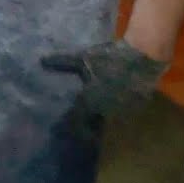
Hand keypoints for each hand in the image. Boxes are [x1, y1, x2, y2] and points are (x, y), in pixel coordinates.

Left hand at [41, 40, 168, 118]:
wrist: (142, 56)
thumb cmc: (109, 57)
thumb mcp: (83, 58)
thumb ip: (62, 62)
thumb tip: (41, 61)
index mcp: (91, 102)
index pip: (76, 119)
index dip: (69, 122)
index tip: (62, 125)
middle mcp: (106, 111)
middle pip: (93, 120)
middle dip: (86, 119)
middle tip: (79, 115)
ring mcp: (124, 110)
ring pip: (109, 116)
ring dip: (102, 114)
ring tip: (95, 109)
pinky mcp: (137, 106)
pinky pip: (124, 110)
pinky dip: (117, 107)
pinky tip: (114, 99)